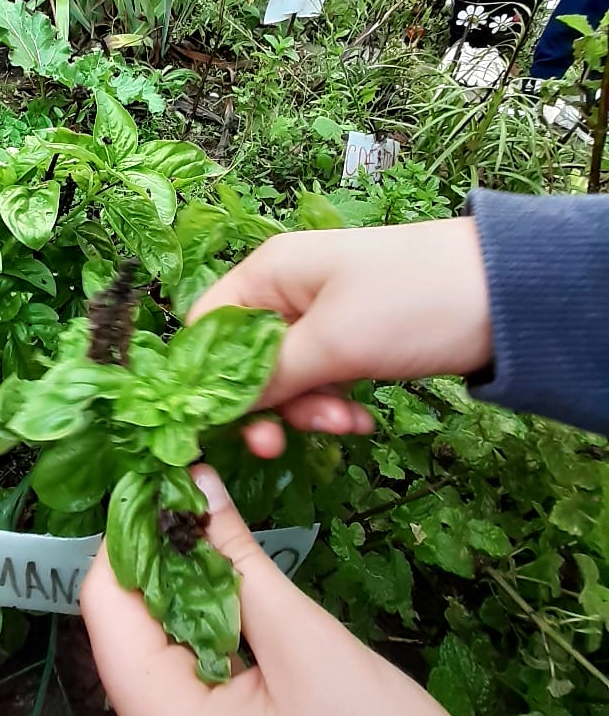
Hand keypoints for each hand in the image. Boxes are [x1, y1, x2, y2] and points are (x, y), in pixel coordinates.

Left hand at [81, 465, 567, 715]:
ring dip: (193, 609)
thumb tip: (193, 490)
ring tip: (236, 557)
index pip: (106, 607)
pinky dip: (215, 656)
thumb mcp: (311, 649)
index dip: (131, 535)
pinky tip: (252, 623)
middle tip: (211, 509)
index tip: (170, 483)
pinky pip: (195, 710)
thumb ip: (241, 564)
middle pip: (130, 642)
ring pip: (165, 673)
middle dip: (166, 568)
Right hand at [189, 217, 492, 456]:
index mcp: (269, 272)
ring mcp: (323, 315)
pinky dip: (335, 406)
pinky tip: (362, 421)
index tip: (222, 426)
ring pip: (287, 377)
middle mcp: (288, 290)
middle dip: (266, 404)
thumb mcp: (332, 343)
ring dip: (308, 411)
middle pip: (244, 359)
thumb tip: (213, 406)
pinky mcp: (355, 339)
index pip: (207, 326)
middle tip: (280, 443)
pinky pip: (323, 380)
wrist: (510, 295)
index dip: (206, 377)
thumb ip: (269, 376)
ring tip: (345, 426)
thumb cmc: (411, 302)